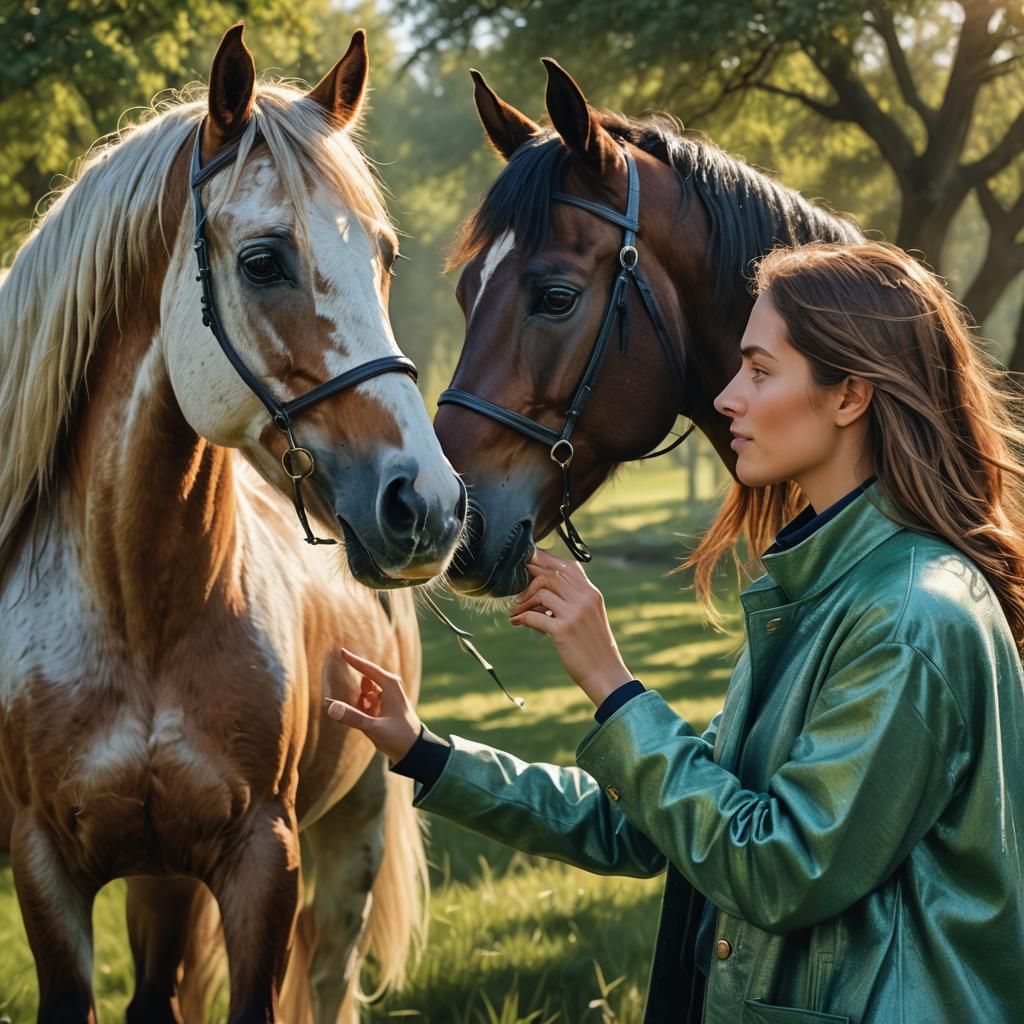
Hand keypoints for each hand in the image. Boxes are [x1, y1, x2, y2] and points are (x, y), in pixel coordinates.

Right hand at [325, 648, 422, 763]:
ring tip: (374, 723)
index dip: (353, 660)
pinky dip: (363, 711)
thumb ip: (352, 717)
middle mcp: (389, 686)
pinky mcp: (383, 705)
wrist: (414, 750)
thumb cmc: (398, 737)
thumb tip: (330, 707)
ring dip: (361, 707)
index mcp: (390, 685)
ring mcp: (386, 695)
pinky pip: (365, 704)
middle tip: (368, 714)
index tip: (340, 650)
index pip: (367, 669)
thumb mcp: (374, 728)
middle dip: (358, 696)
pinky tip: (371, 724)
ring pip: (363, 695)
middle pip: (364, 682)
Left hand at [508, 547, 632, 706]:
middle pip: (551, 575)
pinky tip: (516, 621)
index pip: (567, 566)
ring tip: (515, 609)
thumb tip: (544, 591)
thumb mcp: (590, 616)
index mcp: (592, 593)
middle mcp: (585, 599)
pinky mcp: (564, 630)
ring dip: (523, 600)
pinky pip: (534, 616)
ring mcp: (575, 614)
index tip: (530, 563)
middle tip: (516, 586)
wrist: (605, 673)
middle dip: (530, 578)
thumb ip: (574, 600)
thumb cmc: (594, 647)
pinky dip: (521, 617)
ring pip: (542, 592)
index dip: (546, 561)